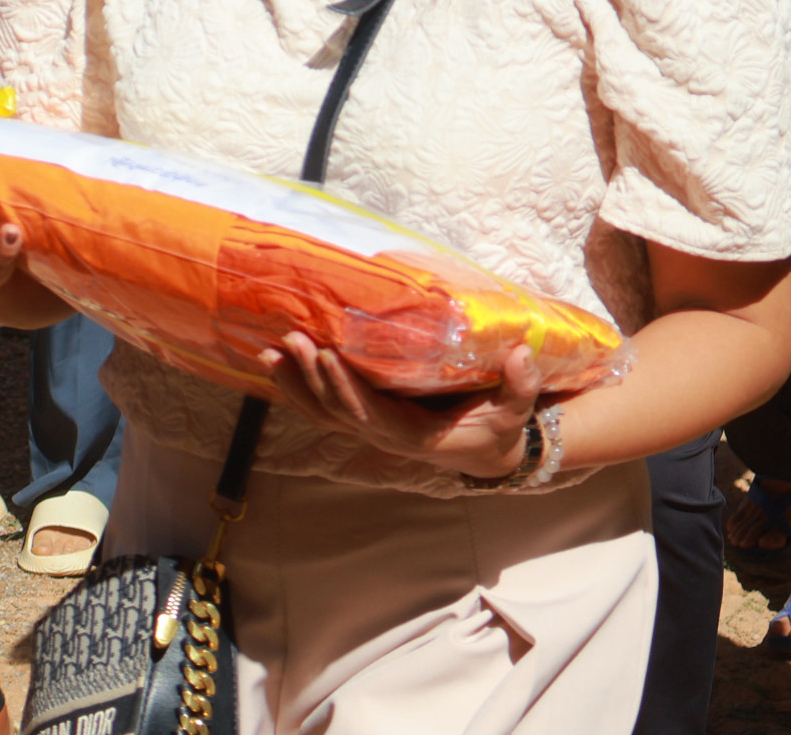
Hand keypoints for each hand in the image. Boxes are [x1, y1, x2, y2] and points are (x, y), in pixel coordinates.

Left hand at [261, 334, 544, 479]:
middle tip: (293, 339)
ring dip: (295, 383)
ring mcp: (370, 429)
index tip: (328, 357)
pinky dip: (299, 388)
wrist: (486, 451)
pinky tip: (278, 364)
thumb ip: (519, 385)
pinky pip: (324, 408)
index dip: (346, 388)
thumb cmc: (497, 426)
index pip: (370, 414)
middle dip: (312, 376)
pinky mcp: (364, 419)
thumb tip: (521, 354)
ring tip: (270, 351)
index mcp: (414, 435)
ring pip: (322, 412)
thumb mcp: (514, 410)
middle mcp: (384, 435)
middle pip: (337, 411)